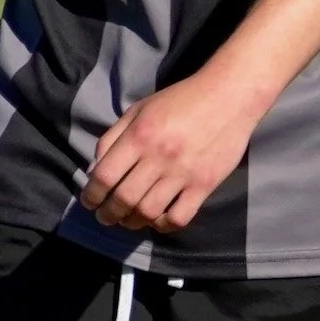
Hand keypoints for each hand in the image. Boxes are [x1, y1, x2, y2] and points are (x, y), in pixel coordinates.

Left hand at [80, 73, 258, 232]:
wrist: (229, 95)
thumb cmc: (180, 100)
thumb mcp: (139, 109)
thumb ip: (113, 138)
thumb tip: (93, 171)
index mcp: (139, 135)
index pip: (105, 176)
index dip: (91, 195)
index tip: (89, 202)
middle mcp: (159, 156)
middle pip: (124, 199)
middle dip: (108, 214)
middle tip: (105, 217)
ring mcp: (183, 173)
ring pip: (148, 212)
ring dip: (132, 222)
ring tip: (128, 220)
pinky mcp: (205, 184)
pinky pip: (179, 217)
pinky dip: (163, 225)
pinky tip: (157, 219)